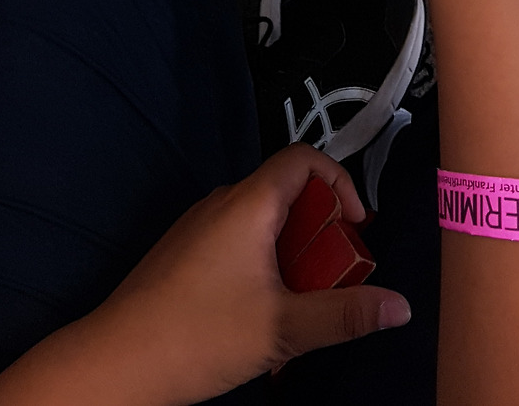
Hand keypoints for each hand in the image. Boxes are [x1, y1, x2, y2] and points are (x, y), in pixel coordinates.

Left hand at [0, 146, 409, 405]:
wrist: (118, 359)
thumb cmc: (199, 335)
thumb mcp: (284, 329)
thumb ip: (344, 315)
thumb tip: (401, 306)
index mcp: (249, 204)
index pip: (304, 159)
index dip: (341, 183)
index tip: (359, 228)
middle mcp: (223, 203)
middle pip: (287, 195)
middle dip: (320, 234)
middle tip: (335, 281)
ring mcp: (199, 227)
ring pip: (263, 224)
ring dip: (292, 258)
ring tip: (300, 309)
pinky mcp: (184, 254)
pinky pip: (238, 243)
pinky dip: (263, 268)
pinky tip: (261, 320)